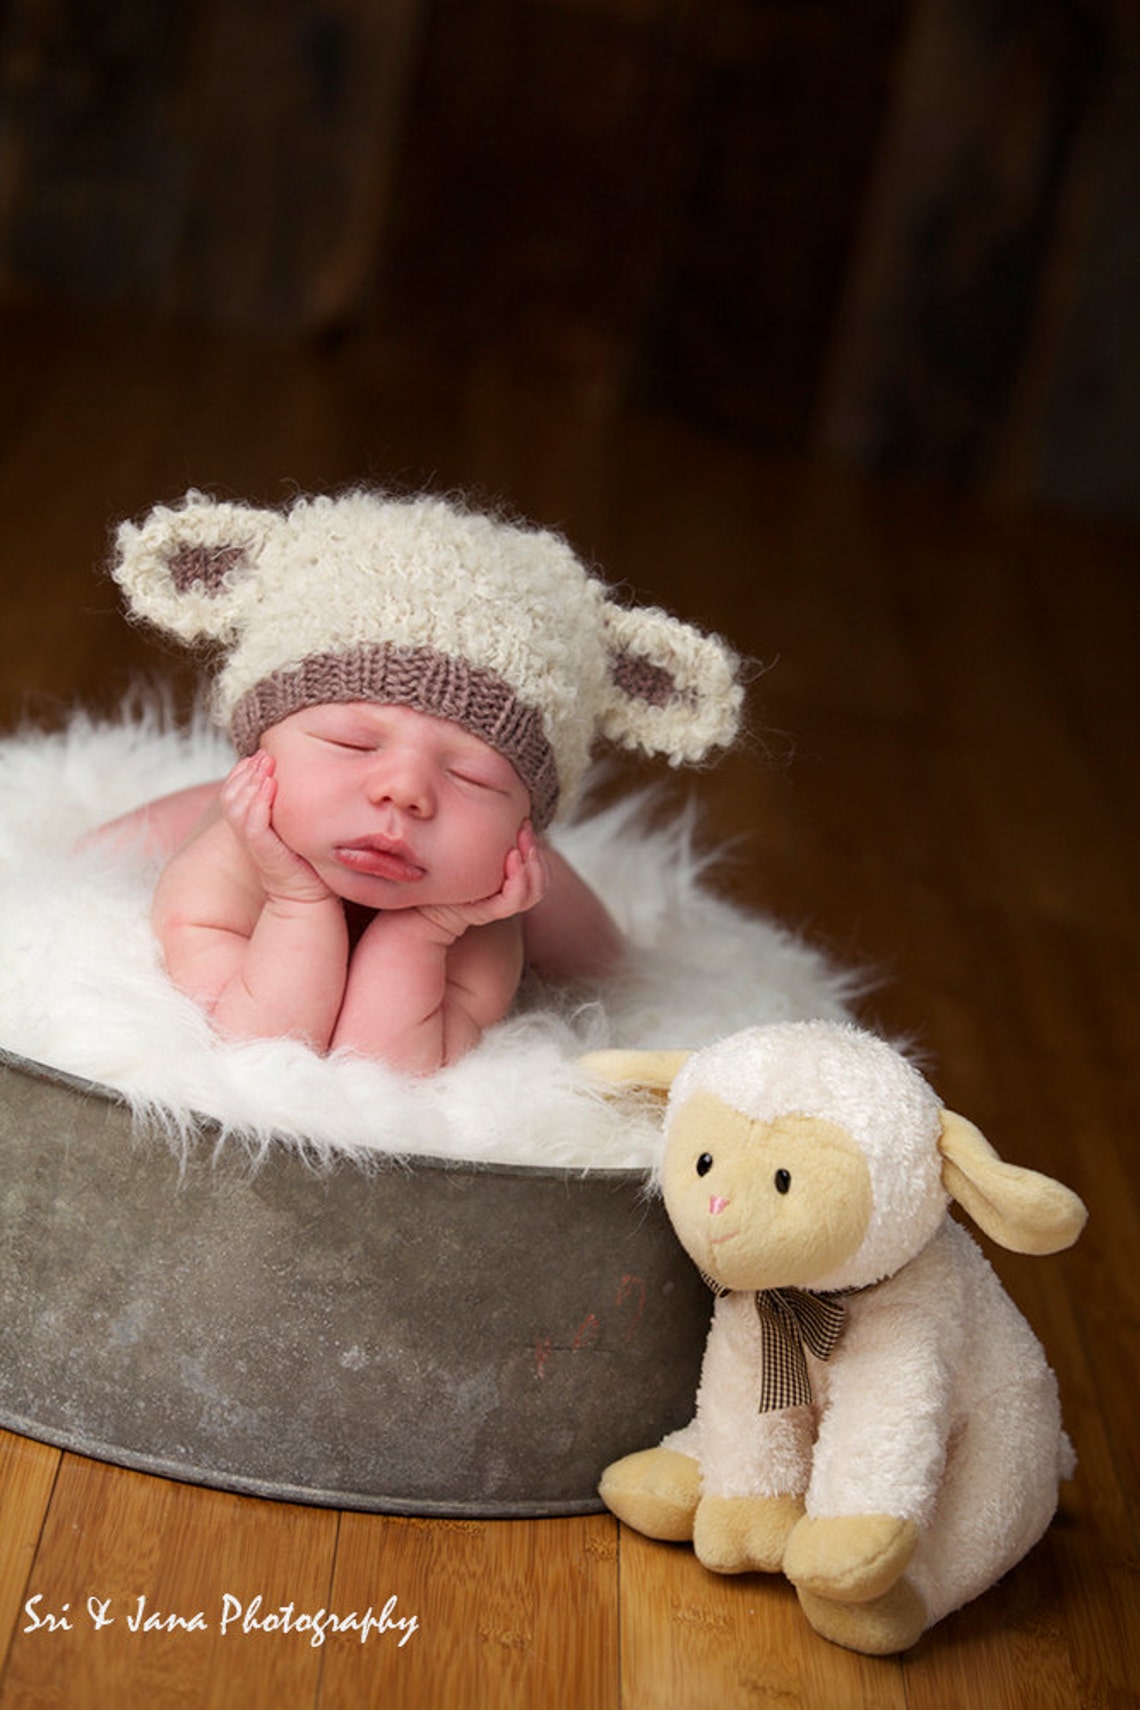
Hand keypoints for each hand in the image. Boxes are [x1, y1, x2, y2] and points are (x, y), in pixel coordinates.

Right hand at [220, 752, 332, 906]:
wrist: (311, 901)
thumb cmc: (308, 865)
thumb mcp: (294, 830)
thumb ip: (286, 808)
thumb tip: (293, 778)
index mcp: (252, 826)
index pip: (235, 794)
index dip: (242, 774)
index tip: (258, 755)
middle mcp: (248, 834)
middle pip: (232, 797)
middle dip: (246, 773)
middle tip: (263, 754)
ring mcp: (255, 845)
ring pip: (238, 809)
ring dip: (250, 783)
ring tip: (266, 764)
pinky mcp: (265, 856)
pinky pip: (253, 828)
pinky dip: (258, 806)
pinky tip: (270, 787)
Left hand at [417, 820, 549, 941]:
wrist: (415, 906)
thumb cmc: (434, 874)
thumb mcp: (460, 848)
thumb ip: (479, 834)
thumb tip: (488, 798)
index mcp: (507, 880)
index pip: (540, 868)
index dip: (537, 845)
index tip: (524, 821)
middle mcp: (508, 894)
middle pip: (542, 878)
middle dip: (536, 850)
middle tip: (524, 828)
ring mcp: (500, 904)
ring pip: (535, 891)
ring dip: (532, 865)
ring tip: (518, 845)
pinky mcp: (488, 911)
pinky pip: (514, 900)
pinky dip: (518, 880)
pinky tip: (511, 858)